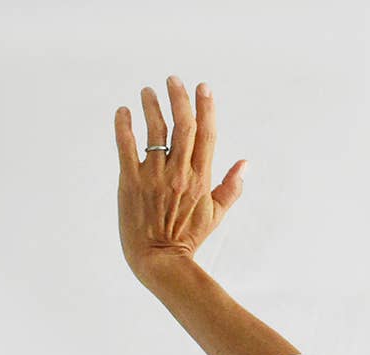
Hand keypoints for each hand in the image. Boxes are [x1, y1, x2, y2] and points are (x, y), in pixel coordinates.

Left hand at [113, 75, 246, 282]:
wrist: (160, 261)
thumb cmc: (188, 238)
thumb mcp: (216, 214)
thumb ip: (231, 187)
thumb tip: (246, 164)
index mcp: (201, 179)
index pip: (206, 134)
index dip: (205, 107)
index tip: (203, 87)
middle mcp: (179, 174)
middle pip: (182, 126)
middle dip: (178, 98)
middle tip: (172, 80)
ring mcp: (154, 177)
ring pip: (155, 131)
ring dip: (151, 106)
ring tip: (147, 92)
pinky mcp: (130, 182)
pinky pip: (126, 146)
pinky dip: (124, 125)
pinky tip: (124, 112)